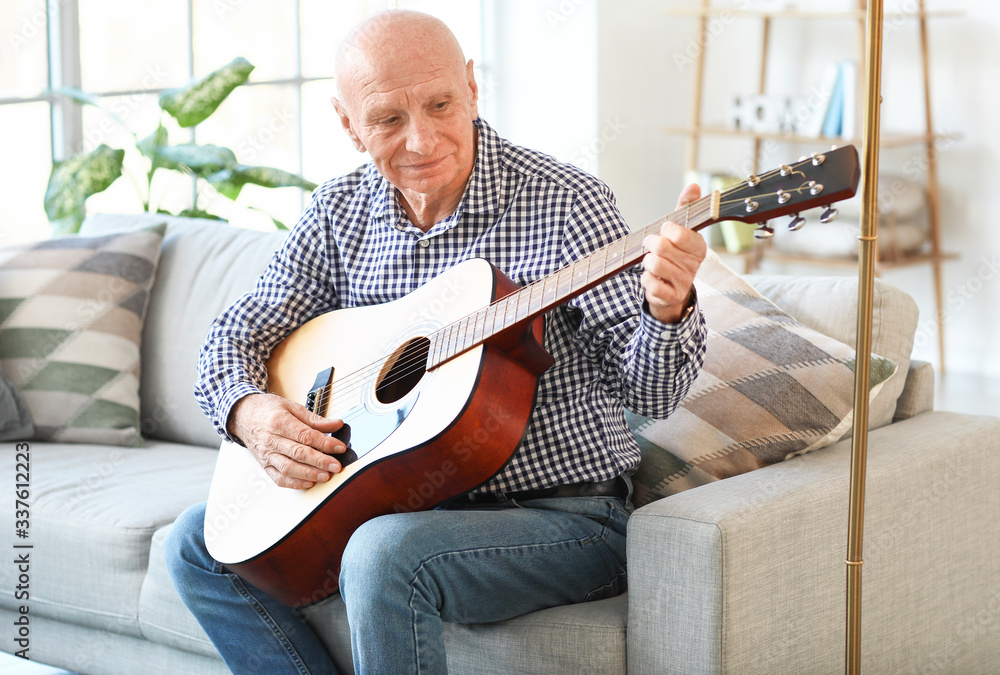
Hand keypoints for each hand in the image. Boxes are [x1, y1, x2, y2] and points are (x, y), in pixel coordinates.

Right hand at [227, 393, 346, 489]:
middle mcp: (271, 440)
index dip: (324, 443)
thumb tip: (336, 424)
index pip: (305, 436)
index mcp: (279, 422)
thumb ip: (314, 419)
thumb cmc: (267, 410)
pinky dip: (294, 483)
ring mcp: (266, 454)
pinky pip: (279, 478)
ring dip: (309, 474)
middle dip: (320, 461)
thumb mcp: (291, 406)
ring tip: (326, 476)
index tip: (340, 447)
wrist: (242, 415)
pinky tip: (309, 482)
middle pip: (298, 453)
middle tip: (336, 466)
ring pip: (289, 468)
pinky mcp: (264, 465)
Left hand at [641, 183, 706, 322]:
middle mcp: (694, 265)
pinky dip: (646, 279)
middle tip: (652, 244)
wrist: (672, 290)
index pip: (683, 234)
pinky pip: (651, 283)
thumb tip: (694, 185)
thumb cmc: (674, 255)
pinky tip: (653, 278)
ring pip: (654, 264)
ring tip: (652, 262)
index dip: (669, 230)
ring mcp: (684, 282)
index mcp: (699, 247)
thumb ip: (686, 207)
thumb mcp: (680, 230)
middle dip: (652, 244)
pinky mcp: (671, 296)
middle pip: (663, 247)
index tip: (665, 229)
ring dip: (647, 262)